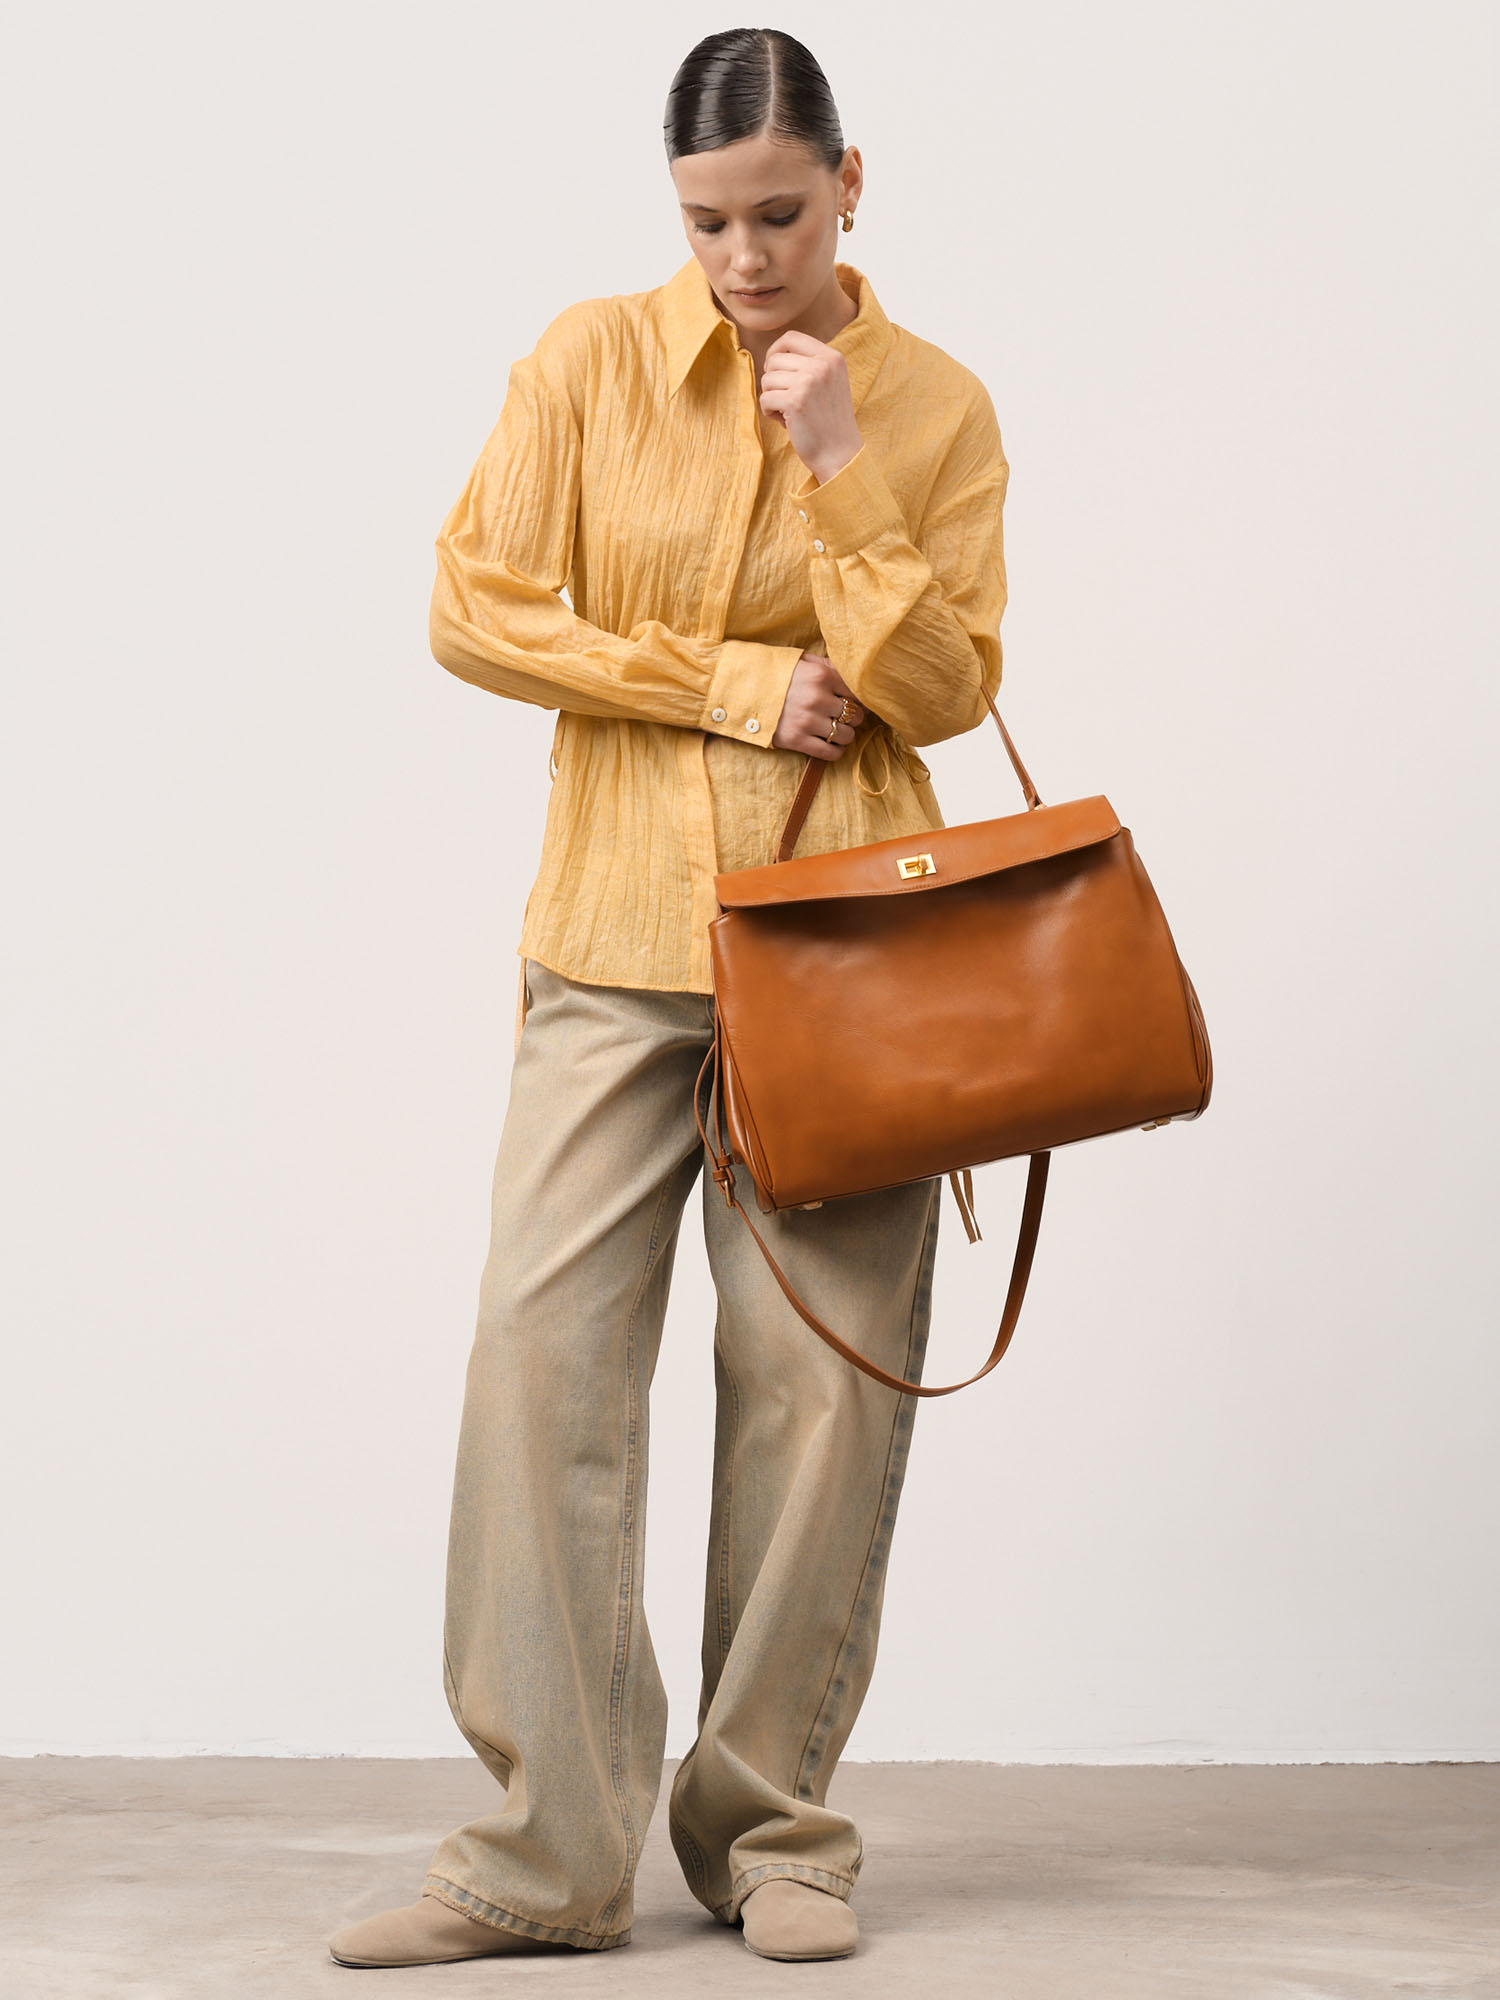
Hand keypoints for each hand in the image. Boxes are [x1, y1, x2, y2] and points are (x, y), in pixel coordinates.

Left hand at [758, 330, 863, 483]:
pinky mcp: (795, 401)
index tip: (774, 369)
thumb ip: (809, 364)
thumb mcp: (829, 382)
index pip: (791, 337)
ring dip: (772, 398)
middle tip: (787, 400)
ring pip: (767, 379)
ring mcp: (809, 381)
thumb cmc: (829, 421)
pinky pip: (765, 399)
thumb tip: (772, 356)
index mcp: (832, 357)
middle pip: (775, 359)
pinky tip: (787, 423)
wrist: (840, 455)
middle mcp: (822, 365)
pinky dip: (770, 413)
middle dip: (773, 381)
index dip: (776, 351)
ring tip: (789, 413)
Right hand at [772, 652, 870, 758]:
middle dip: (853, 718)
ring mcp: (807, 721)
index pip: (857, 693)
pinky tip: (832, 746)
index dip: (858, 700)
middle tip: (844, 718)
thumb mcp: (802, 662)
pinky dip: (836, 752)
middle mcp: (817, 698)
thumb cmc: (776, 675)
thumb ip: (827, 666)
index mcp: (821, 676)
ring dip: (845, 736)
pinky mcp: (796, 740)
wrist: (742, 692)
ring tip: (836, 731)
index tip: (853, 703)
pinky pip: (830, 753)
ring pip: (846, 736)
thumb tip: (852, 676)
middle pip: (855, 716)